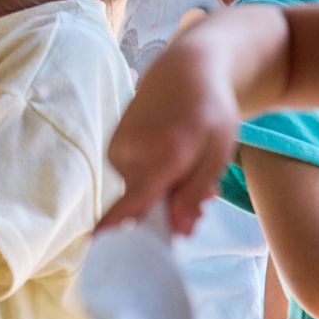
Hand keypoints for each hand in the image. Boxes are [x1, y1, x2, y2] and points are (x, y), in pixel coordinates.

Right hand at [101, 36, 243, 235]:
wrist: (183, 71)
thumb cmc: (209, 111)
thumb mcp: (218, 153)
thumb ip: (196, 192)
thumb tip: (179, 230)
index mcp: (163, 155)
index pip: (135, 200)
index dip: (117, 226)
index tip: (99, 247)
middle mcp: (133, 153)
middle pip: (147, 203)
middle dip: (174, 210)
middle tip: (207, 197)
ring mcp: (120, 149)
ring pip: (141, 191)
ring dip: (166, 192)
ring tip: (190, 169)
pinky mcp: (114, 148)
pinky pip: (135, 178)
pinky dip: (154, 179)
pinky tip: (172, 160)